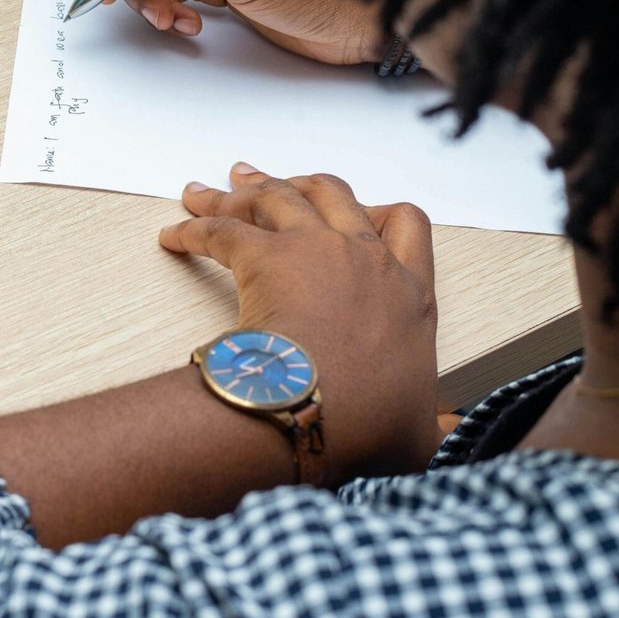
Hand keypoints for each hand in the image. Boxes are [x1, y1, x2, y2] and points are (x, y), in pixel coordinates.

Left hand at [161, 163, 441, 483]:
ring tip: (205, 192)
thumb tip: (446, 435)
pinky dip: (193, 227)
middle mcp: (365, 258)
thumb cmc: (367, 427)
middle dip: (298, 182)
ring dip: (238, 191)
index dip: (381, 212)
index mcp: (411, 294)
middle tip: (264, 181)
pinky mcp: (265, 257)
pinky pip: (221, 228)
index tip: (358, 213)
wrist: (321, 414)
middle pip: (333, 193)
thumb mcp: (420, 432)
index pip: (409, 226)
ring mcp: (315, 249)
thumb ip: (434, 427)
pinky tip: (173, 236)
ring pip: (276, 196)